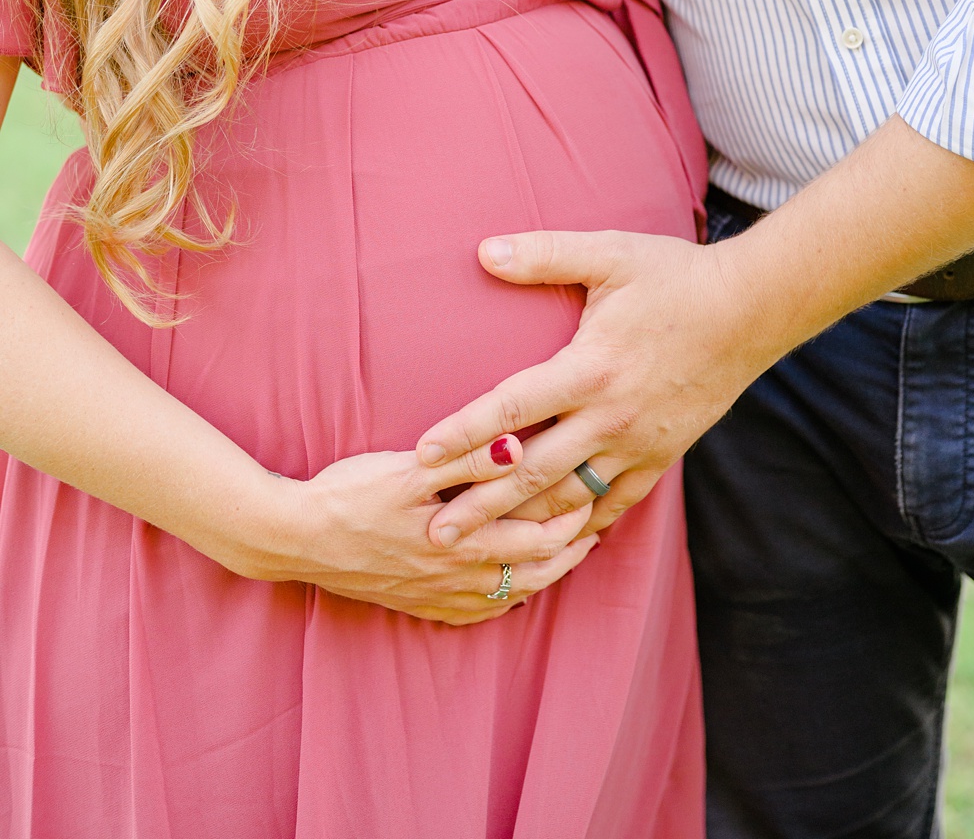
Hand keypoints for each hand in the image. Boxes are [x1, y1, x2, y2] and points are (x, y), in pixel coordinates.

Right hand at [245, 436, 597, 624]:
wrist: (290, 538)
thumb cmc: (348, 494)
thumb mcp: (408, 469)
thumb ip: (467, 460)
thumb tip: (518, 448)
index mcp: (461, 543)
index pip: (539, 540)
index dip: (573, 520)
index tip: (593, 496)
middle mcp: (454, 577)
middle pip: (533, 573)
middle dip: (570, 550)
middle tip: (594, 528)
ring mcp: (433, 595)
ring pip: (508, 596)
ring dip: (544, 576)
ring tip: (567, 555)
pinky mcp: (414, 603)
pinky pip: (472, 614)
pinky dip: (504, 601)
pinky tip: (513, 588)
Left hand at [414, 227, 762, 546]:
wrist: (753, 309)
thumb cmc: (677, 277)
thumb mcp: (612, 254)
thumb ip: (547, 253)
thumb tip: (483, 250)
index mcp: (590, 367)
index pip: (512, 409)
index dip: (463, 433)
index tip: (421, 456)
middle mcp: (611, 414)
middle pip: (532, 470)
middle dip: (479, 504)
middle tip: (434, 533)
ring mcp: (638, 441)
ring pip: (571, 495)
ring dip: (524, 522)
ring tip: (483, 547)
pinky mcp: (663, 454)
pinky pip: (618, 499)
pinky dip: (585, 522)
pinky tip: (559, 539)